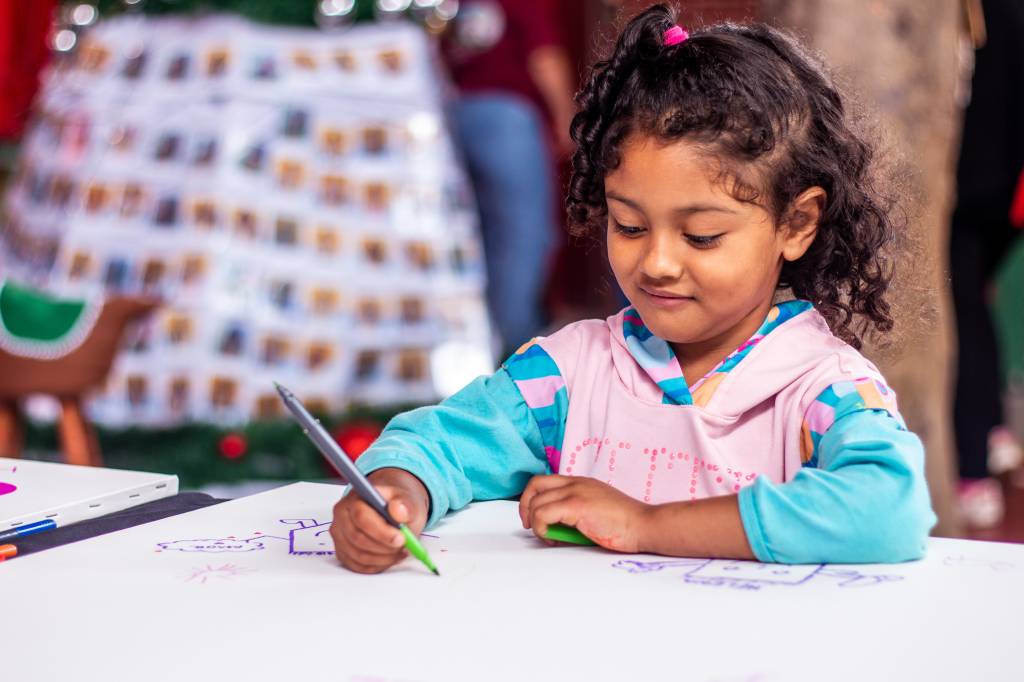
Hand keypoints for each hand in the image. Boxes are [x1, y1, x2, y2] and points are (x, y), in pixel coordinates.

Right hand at [330, 468, 429, 573]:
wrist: (390, 507)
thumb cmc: (394, 502)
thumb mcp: (407, 498)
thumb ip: (405, 505)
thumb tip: (398, 512)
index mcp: (355, 499)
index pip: (361, 518)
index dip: (381, 532)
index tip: (401, 539)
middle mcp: (342, 516)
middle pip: (358, 539)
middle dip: (384, 547)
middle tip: (404, 547)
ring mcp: (340, 535)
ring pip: (358, 556)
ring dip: (383, 558)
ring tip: (400, 552)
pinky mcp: (343, 551)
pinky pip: (358, 566)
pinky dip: (377, 566)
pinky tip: (390, 557)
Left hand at [519, 475, 651, 552]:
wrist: (644, 525)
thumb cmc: (625, 524)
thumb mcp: (596, 510)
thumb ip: (576, 512)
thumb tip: (554, 527)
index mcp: (581, 482)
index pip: (545, 481)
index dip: (533, 498)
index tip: (534, 518)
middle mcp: (575, 482)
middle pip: (534, 485)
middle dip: (524, 506)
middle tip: (530, 526)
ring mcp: (575, 492)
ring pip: (536, 502)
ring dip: (535, 523)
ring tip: (549, 537)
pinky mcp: (575, 506)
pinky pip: (542, 514)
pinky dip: (541, 528)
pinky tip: (553, 538)